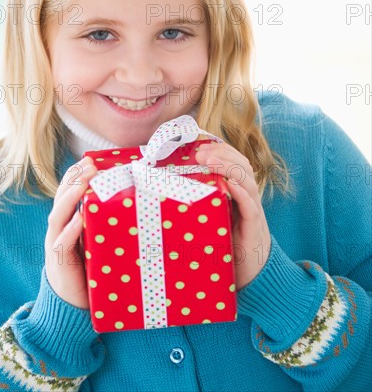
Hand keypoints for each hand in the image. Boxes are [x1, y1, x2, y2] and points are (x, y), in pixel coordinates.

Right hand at [45, 156, 96, 308]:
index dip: (76, 176)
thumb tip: (132, 205)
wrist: (73, 305)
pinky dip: (70, 231)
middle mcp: (58, 230)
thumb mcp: (97, 241)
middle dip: (74, 180)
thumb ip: (104, 224)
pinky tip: (79, 219)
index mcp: (66, 222)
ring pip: (58, 217)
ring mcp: (56, 246)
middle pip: (61, 199)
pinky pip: (62, 244)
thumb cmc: (90, 269)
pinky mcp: (60, 264)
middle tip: (90, 165)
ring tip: (83, 183)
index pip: (67, 193)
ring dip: (70, 198)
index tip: (89, 160)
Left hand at [195, 143, 270, 289]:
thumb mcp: (212, 223)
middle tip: (200, 151)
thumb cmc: (227, 250)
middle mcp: (248, 199)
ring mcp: (253, 212)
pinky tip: (229, 184)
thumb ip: (200, 207)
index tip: (201, 145)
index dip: (221, 151)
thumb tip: (169, 196)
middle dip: (222, 154)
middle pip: (242, 166)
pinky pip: (251, 205)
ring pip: (247, 180)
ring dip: (228, 166)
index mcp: (237, 195)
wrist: (254, 279)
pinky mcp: (254, 228)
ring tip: (210, 159)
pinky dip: (241, 192)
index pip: (234, 163)